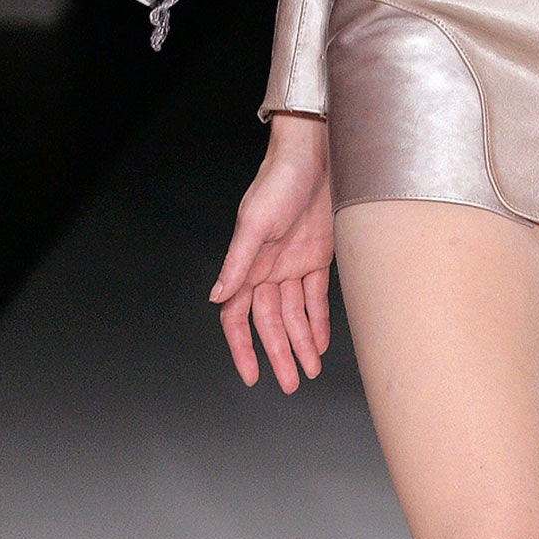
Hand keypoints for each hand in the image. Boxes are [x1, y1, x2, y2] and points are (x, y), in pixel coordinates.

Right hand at [209, 112, 334, 391]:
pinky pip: (316, 298)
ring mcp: (292, 265)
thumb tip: (216, 296)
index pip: (238, 317)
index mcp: (247, 265)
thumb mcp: (255, 222)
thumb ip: (238, 262)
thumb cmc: (278, 182)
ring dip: (302, 343)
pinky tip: (323, 343)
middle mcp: (267, 270)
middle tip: (290, 384)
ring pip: (294, 315)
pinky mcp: (317, 257)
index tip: (252, 375)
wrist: (315, 155)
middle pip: (270, 323)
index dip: (242, 347)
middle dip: (280, 354)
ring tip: (310, 372)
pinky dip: (318, 321)